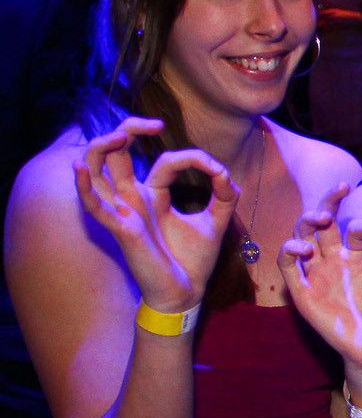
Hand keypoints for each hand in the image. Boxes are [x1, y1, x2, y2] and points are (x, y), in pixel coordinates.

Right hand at [73, 117, 237, 313]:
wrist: (185, 293)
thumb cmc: (193, 260)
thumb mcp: (215, 223)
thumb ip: (224, 197)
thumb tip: (225, 173)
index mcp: (154, 195)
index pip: (165, 162)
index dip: (191, 158)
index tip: (217, 170)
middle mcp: (133, 198)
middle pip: (117, 153)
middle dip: (129, 130)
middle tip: (154, 123)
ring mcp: (123, 211)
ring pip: (96, 170)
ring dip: (101, 148)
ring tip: (118, 135)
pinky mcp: (120, 228)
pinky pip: (94, 205)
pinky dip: (84, 186)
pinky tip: (80, 168)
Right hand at [279, 185, 361, 376]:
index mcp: (358, 254)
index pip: (356, 228)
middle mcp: (334, 259)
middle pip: (321, 222)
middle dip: (327, 203)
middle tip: (339, 191)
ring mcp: (317, 273)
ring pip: (301, 237)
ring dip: (307, 222)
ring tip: (321, 218)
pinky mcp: (303, 291)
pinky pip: (288, 266)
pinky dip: (290, 251)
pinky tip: (303, 247)